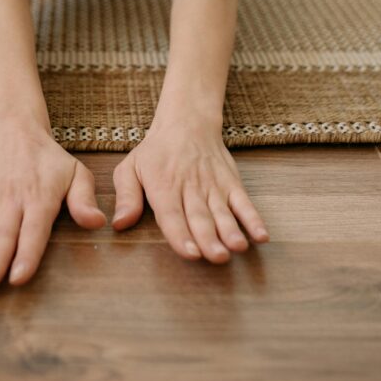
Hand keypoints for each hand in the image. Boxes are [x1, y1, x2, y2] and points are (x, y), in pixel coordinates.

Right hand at [0, 122, 105, 289]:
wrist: (16, 129)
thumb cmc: (49, 160)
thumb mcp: (76, 174)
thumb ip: (84, 200)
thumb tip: (97, 223)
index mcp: (40, 198)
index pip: (33, 231)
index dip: (26, 254)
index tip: (18, 278)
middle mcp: (12, 199)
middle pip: (2, 234)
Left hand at [111, 118, 269, 261]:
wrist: (187, 123)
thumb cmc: (155, 152)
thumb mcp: (130, 168)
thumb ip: (127, 197)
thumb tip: (119, 224)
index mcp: (163, 187)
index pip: (172, 214)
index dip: (180, 235)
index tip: (190, 253)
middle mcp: (190, 188)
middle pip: (200, 217)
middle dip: (209, 239)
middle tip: (216, 257)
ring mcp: (214, 186)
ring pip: (223, 212)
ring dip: (231, 231)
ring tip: (238, 248)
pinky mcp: (231, 184)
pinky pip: (244, 202)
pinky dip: (254, 218)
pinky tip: (261, 236)